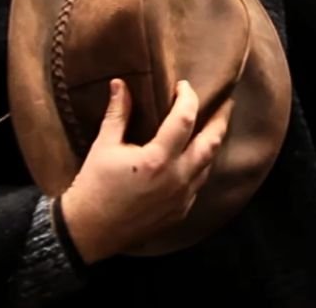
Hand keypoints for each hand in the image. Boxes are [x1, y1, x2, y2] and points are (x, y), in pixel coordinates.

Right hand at [59, 79, 226, 263]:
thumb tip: (120, 83)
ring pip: (208, 165)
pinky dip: (201, 166)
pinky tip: (196, 157)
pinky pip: (199, 184)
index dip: (188, 98)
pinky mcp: (180, 212)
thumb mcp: (104, 146)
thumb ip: (117, 113)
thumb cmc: (94, 185)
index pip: (185, 118)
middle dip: (221, 119)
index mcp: (157, 159)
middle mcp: (176, 178)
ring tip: (214, 126)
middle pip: (211, 142)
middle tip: (226, 103)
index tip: (183, 86)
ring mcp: (181, 198)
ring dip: (213, 143)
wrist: (89, 231)